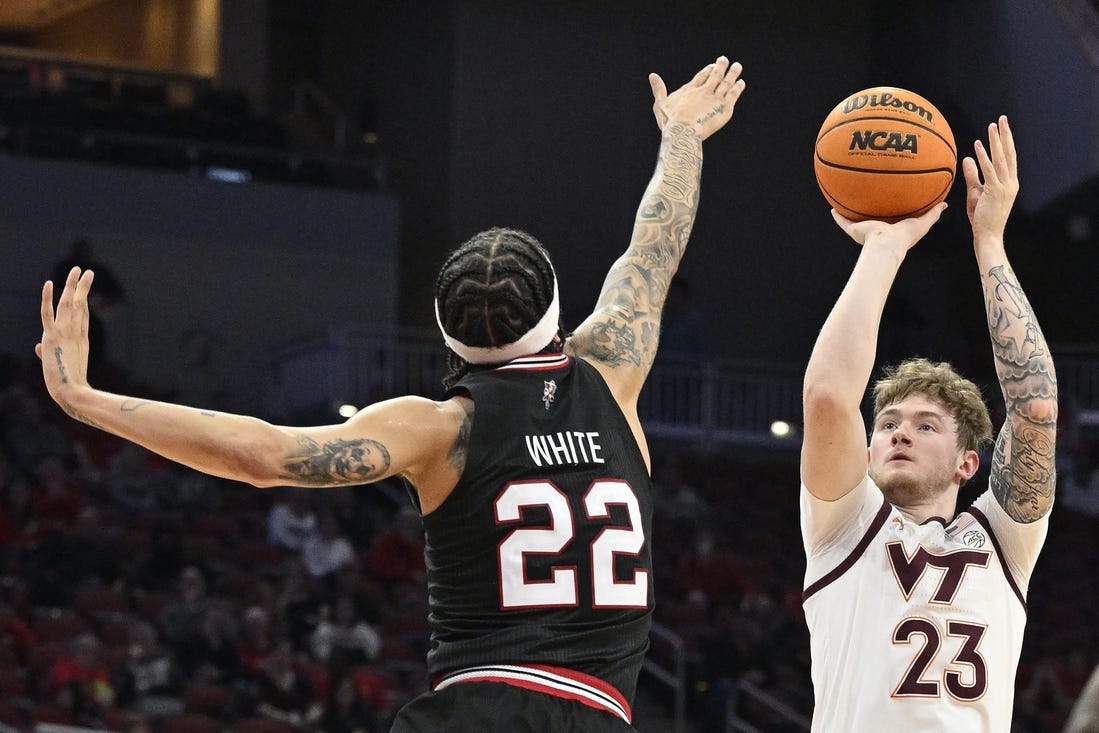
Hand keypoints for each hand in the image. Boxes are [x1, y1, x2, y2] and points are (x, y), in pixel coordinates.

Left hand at [36, 266, 93, 406]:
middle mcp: (75, 332)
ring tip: (77, 270)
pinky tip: (49, 284)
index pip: (82, 314)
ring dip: (72, 285)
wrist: (72, 392)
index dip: (83, 298)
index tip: (84, 286)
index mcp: (81, 339)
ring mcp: (65, 333)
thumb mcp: (60, 365)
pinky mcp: (52, 337)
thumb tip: (37, 346)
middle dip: (82, 286)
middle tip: (87, 271)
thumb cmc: (70, 385)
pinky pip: (48, 313)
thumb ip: (49, 352)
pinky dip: (48, 298)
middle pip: (79, 304)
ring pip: (68, 304)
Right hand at [649, 55, 744, 139]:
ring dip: (732, 73)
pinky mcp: (725, 107)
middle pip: (715, 76)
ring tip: (737, 66)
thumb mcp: (660, 104)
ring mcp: (715, 98)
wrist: (683, 131)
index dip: (707, 71)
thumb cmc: (670, 121)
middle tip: (724, 61)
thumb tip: (652, 75)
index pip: (701, 77)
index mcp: (690, 90)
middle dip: (720, 67)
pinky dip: (738, 88)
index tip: (712, 66)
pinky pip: (733, 94)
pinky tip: (741, 83)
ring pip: (726, 82)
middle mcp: (704, 91)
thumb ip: (658, 89)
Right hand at [831, 203, 946, 251]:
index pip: (890, 218)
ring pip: (855, 220)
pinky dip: (837, 217)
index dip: (890, 211)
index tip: (890, 202)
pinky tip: (832, 208)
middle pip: (871, 218)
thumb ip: (933, 214)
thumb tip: (944, 204)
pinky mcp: (854, 230)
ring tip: (846, 200)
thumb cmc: (905, 237)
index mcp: (891, 229)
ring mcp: (864, 230)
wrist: (887, 243)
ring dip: (850, 212)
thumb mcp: (923, 223)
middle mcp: (876, 230)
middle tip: (867, 199)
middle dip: (869, 210)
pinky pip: (843, 222)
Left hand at [963, 115, 1017, 242]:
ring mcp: (1005, 186)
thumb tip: (967, 158)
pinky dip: (984, 157)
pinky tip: (978, 145)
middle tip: (1002, 119)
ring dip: (996, 141)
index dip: (1006, 141)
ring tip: (992, 126)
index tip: (1003, 128)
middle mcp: (1011, 182)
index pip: (1009, 158)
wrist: (988, 236)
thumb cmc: (982, 217)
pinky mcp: (995, 191)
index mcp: (1010, 182)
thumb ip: (972, 175)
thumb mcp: (975, 193)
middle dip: (1005, 135)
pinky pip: (989, 170)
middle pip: (1008, 153)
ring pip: (1000, 159)